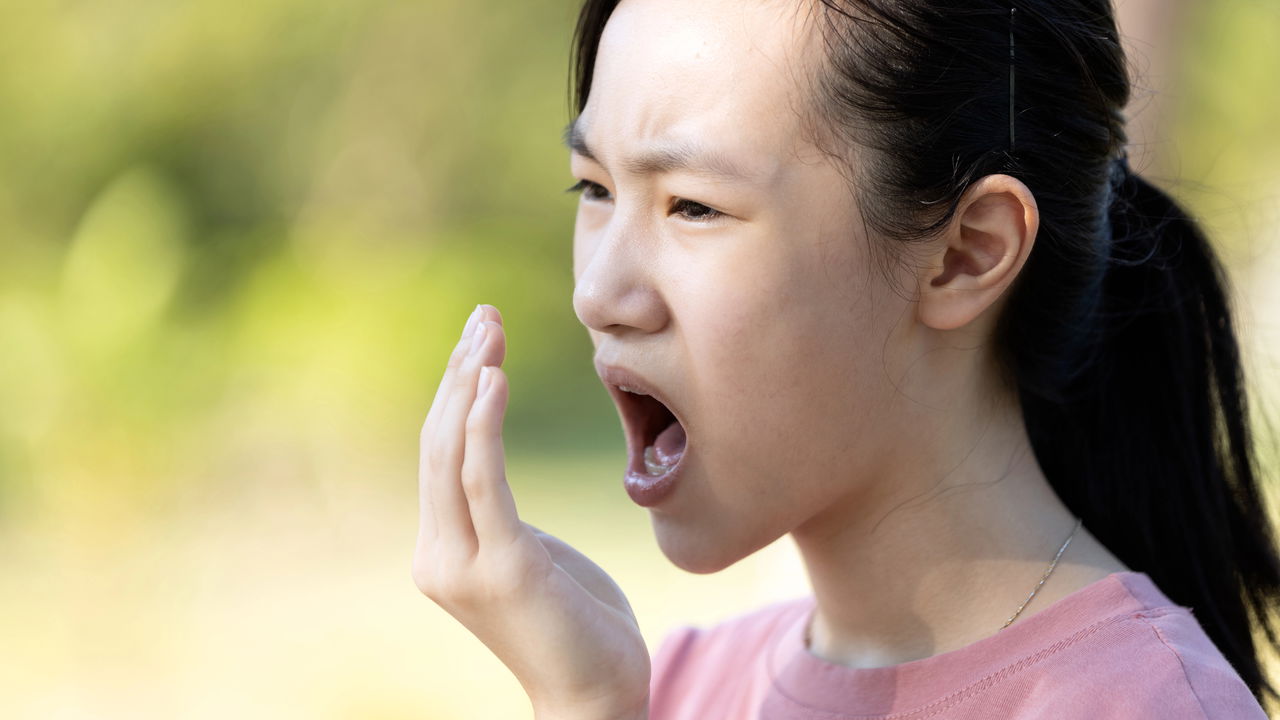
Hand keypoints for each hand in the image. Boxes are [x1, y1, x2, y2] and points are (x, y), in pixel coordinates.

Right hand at [412, 305, 650, 719]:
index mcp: (441, 548)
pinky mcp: (501, 568)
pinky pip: (483, 481)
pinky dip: (485, 425)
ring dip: (469, 383)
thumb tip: (488, 469)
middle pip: (437, 442)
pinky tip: (494, 379)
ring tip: (489, 331)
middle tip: (484, 316)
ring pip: (451, 453)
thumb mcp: (529, 554)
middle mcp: (438, 554)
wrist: (597, 694)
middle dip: (460, 372)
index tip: (480, 337)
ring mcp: (463, 564)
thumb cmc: (576, 622)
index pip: (439, 454)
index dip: (455, 390)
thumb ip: (500, 515)